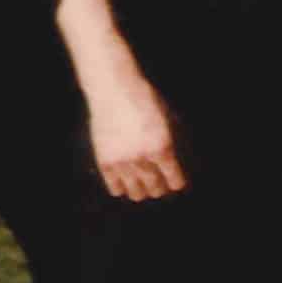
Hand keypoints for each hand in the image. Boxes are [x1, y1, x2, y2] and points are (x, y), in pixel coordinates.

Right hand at [86, 67, 186, 201]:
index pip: (173, 177)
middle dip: (159, 189)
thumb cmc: (143, 99)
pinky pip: (114, 186)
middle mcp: (143, 158)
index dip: (176, 183)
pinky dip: (120, 188)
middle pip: (154, 187)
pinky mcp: (104, 161)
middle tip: (159, 189)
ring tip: (141, 191)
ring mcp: (122, 162)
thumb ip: (168, 141)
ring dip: (140, 192)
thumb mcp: (165, 119)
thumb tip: (170, 159)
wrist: (113, 90)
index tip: (176, 185)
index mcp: (161, 147)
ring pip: (134, 191)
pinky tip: (123, 186)